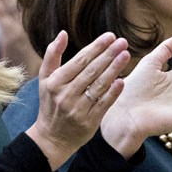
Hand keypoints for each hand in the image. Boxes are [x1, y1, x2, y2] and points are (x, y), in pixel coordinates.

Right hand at [25, 30, 130, 170]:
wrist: (52, 138)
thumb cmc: (50, 103)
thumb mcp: (45, 79)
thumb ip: (53, 55)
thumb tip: (63, 33)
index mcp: (56, 82)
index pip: (79, 60)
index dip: (96, 47)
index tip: (110, 36)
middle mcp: (66, 95)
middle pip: (91, 71)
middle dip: (108, 54)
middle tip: (122, 42)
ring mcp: (78, 109)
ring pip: (99, 86)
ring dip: (114, 69)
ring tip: (126, 55)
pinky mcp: (89, 122)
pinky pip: (104, 104)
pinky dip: (113, 92)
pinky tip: (122, 81)